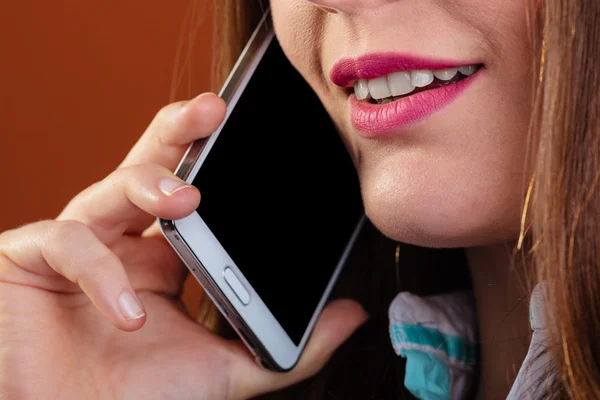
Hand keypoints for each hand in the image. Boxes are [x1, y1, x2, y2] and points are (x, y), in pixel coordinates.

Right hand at [0, 93, 366, 399]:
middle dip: (178, 131)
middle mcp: (121, 239)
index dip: (216, 159)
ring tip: (186, 200)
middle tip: (214, 110)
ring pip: (107, 187)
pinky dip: (101, 273)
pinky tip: (130, 312)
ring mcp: (74, 244)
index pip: (193, 191)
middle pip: (149, 165)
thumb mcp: (227, 370)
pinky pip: (65, 243)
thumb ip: (290, 347)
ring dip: (148, 184)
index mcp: (165, 255)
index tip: (258, 134)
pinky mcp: (25, 259)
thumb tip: (352, 314)